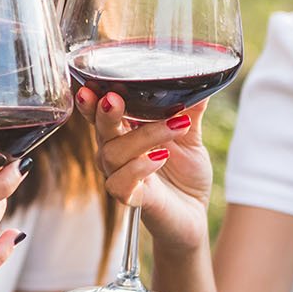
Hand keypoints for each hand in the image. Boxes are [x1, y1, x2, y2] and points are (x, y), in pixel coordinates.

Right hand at [77, 89, 212, 250]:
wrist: (195, 214)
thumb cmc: (184, 174)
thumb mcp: (189, 136)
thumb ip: (190, 108)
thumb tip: (202, 77)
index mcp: (125, 135)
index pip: (101, 115)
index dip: (91, 101)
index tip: (90, 86)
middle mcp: (117, 155)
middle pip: (101, 132)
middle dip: (105, 114)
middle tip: (114, 99)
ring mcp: (122, 177)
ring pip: (114, 154)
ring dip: (144, 136)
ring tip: (176, 125)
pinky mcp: (132, 200)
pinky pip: (122, 184)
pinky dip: (140, 167)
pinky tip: (160, 158)